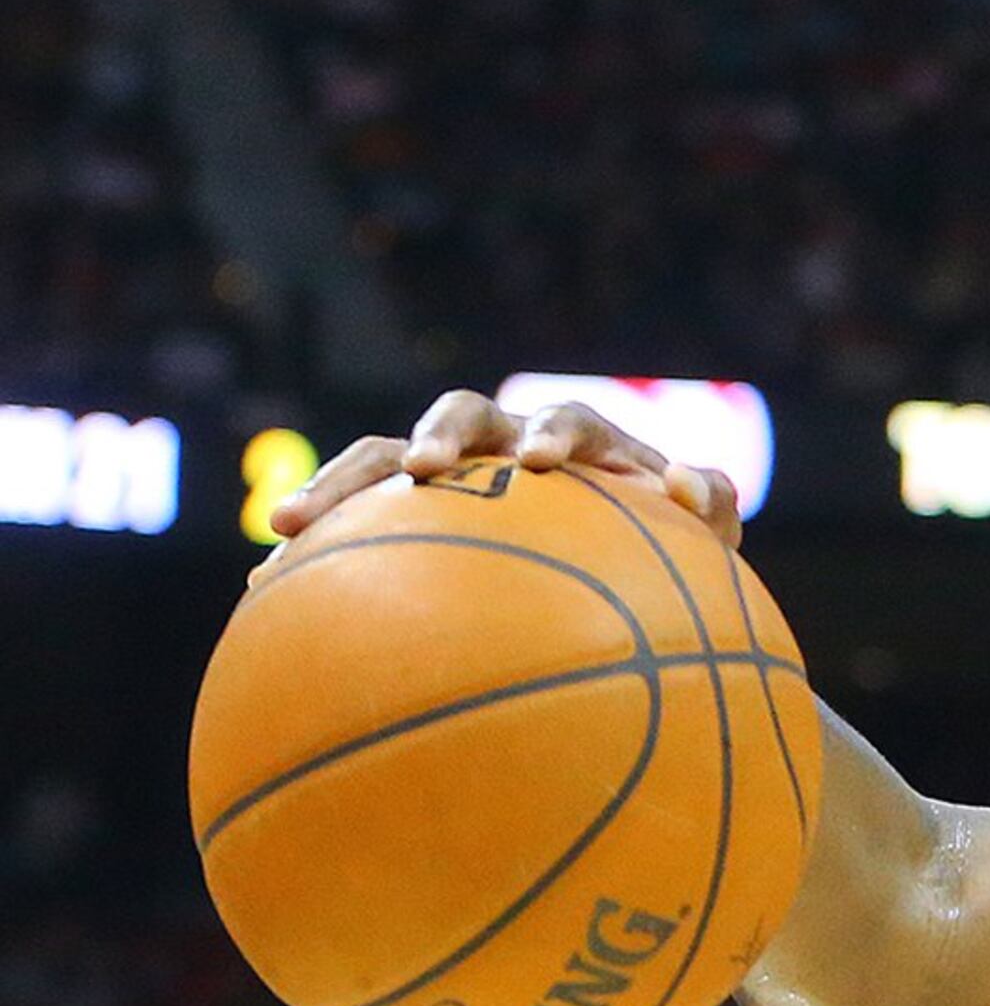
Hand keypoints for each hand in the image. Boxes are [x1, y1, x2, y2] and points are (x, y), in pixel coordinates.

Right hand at [254, 389, 742, 584]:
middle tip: (421, 468)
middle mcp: (507, 446)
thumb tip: (690, 484)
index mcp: (580, 445)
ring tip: (287, 524)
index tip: (545, 462)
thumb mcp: (700, 545)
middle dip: (436, 435)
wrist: (620, 583)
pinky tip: (262, 589)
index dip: (557, 434)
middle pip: (462, 416)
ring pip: (383, 457)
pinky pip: (348, 526)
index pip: (569, 423)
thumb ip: (711, 507)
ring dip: (339, 483)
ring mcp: (452, 476)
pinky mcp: (404, 515)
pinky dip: (310, 550)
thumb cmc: (666, 558)